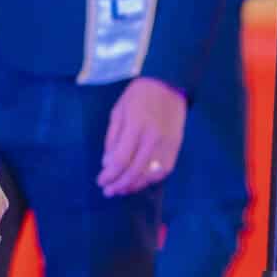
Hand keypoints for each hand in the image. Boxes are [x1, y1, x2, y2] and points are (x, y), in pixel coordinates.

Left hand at [97, 75, 186, 197]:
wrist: (169, 84)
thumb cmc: (138, 96)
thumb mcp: (118, 112)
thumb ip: (112, 139)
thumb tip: (107, 164)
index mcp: (136, 126)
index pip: (121, 160)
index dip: (109, 175)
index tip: (100, 181)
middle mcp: (153, 138)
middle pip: (134, 171)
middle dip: (118, 185)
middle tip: (108, 191)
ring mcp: (167, 144)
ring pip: (150, 175)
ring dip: (133, 186)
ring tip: (121, 189)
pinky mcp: (176, 147)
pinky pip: (163, 171)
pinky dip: (149, 180)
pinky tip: (138, 181)